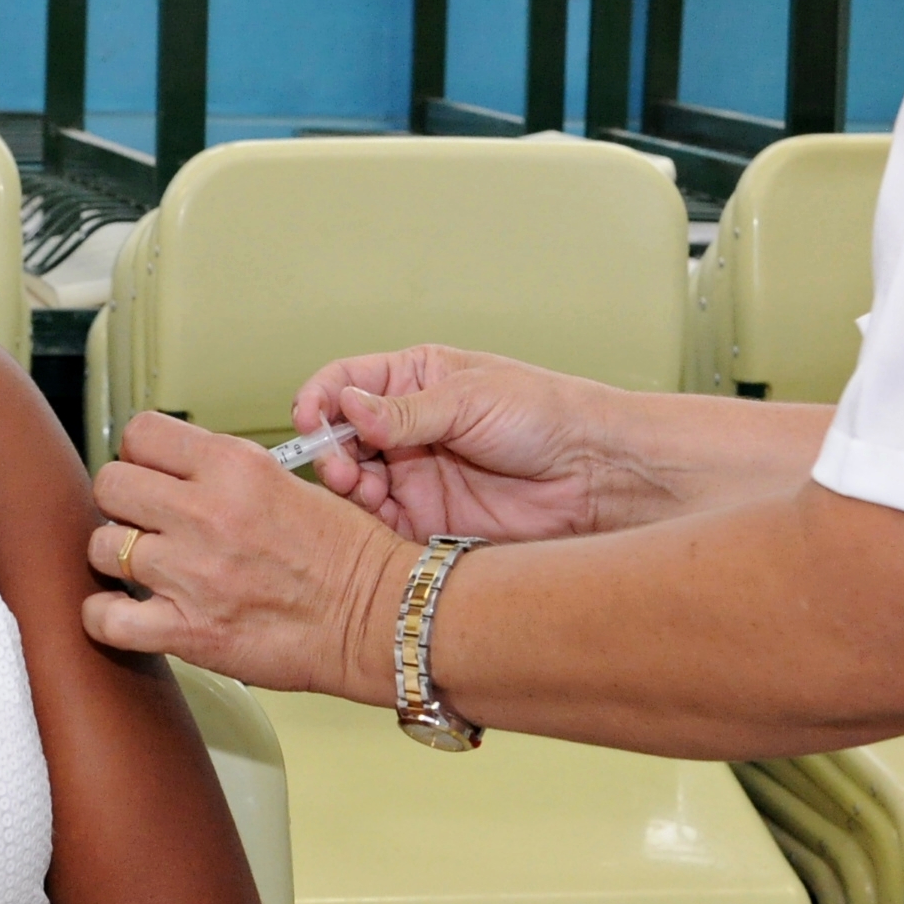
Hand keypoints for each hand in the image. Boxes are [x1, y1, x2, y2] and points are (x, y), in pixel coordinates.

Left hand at [82, 413, 411, 704]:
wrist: (378, 619)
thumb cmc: (350, 557)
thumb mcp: (292, 482)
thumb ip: (227, 475)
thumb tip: (179, 474)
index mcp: (234, 467)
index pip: (141, 433)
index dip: (141, 454)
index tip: (151, 472)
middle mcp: (206, 512)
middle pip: (110, 484)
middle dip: (122, 501)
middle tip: (144, 520)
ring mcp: (191, 573)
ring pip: (102, 547)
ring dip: (117, 557)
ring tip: (145, 568)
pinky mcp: (187, 630)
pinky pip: (106, 619)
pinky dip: (106, 618)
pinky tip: (126, 613)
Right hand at [287, 346, 619, 542]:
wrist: (594, 475)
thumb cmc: (544, 416)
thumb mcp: (470, 399)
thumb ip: (405, 411)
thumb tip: (346, 408)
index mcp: (414, 379)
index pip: (346, 382)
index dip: (320, 399)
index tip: (310, 419)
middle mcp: (406, 428)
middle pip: (339, 436)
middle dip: (327, 448)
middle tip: (337, 465)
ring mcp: (414, 475)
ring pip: (351, 482)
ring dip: (342, 486)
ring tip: (358, 489)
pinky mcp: (425, 521)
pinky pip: (377, 524)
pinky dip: (362, 523)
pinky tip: (370, 518)